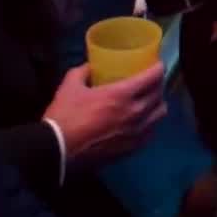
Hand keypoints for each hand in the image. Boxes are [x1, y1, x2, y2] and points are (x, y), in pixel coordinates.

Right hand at [43, 63, 166, 167]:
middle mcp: (135, 112)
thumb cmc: (64, 116)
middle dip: (158, 86)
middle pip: (160, 95)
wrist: (57, 151)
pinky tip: (141, 123)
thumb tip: (90, 66)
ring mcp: (135, 132)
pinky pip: (150, 132)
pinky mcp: (131, 148)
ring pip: (160, 114)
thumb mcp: (69, 87)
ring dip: (157, 105)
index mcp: (121, 94)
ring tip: (148, 102)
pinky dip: (149, 124)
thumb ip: (82, 72)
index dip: (158, 68)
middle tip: (150, 82)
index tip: (157, 65)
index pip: (153, 77)